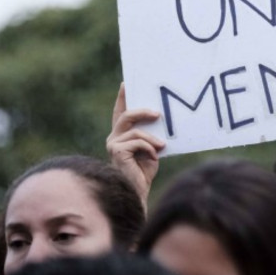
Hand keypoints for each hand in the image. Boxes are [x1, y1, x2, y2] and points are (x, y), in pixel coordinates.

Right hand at [106, 83, 164, 210]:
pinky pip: (137, 142)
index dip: (123, 98)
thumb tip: (161, 118)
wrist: (138, 191)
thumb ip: (151, 134)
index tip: (126, 83)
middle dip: (142, 111)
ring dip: (152, 138)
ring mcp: (113, 144)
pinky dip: (149, 148)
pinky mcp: (116, 152)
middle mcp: (114, 137)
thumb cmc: (145, 170)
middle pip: (126, 116)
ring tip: (162, 146)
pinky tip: (154, 157)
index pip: (121, 112)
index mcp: (122, 134)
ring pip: (135, 130)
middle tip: (158, 114)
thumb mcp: (152, 147)